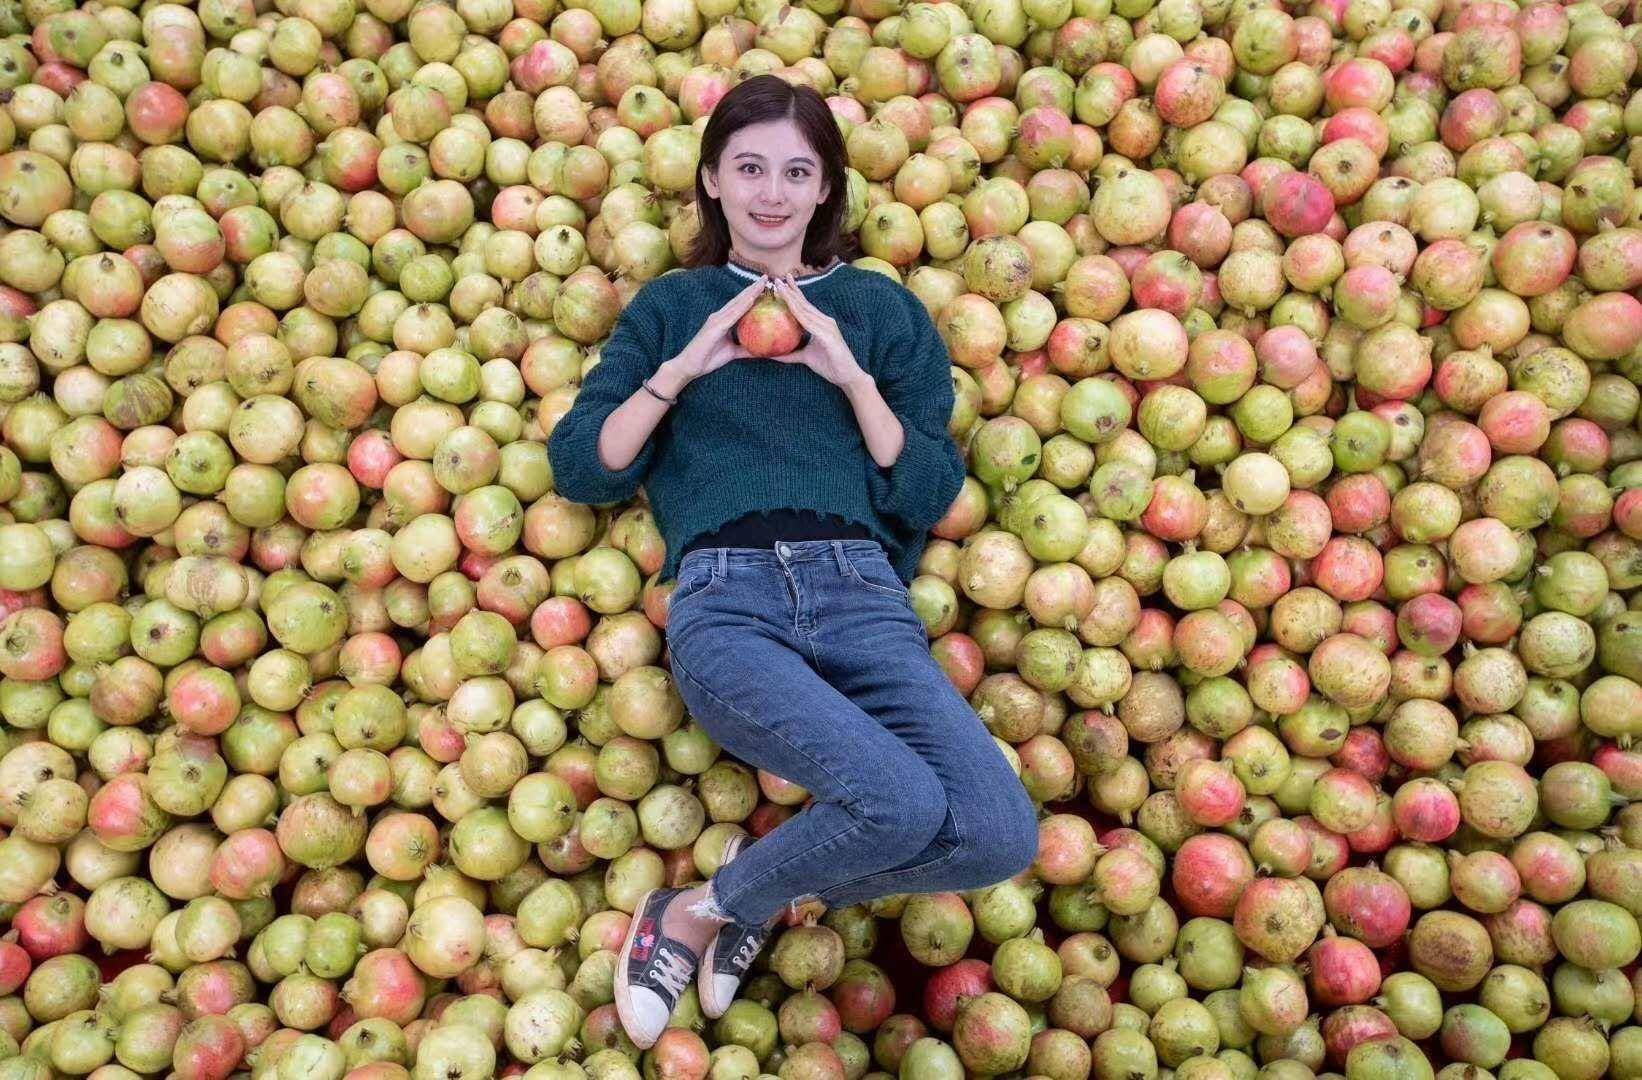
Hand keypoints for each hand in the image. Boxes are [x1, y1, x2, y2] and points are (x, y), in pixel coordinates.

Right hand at [664, 274, 770, 384]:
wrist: (689, 366)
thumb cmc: (707, 359)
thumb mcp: (732, 353)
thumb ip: (745, 349)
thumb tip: (762, 351)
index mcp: (723, 320)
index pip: (740, 304)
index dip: (752, 294)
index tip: (765, 286)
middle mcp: (719, 316)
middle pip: (739, 299)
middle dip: (753, 288)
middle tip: (766, 277)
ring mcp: (716, 320)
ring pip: (736, 304)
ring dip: (750, 293)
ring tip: (762, 283)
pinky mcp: (715, 327)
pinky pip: (731, 315)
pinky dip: (742, 307)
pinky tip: (752, 299)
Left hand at [765, 274, 871, 390]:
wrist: (848, 377)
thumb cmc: (830, 366)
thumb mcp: (806, 358)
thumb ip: (790, 354)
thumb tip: (772, 354)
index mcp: (820, 324)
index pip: (804, 306)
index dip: (793, 294)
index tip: (782, 284)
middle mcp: (824, 321)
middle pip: (804, 303)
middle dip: (791, 289)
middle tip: (779, 277)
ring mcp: (827, 326)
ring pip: (805, 309)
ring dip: (792, 297)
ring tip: (780, 286)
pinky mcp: (828, 334)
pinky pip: (808, 322)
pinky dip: (797, 312)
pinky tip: (788, 304)